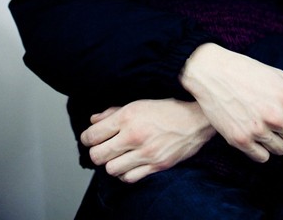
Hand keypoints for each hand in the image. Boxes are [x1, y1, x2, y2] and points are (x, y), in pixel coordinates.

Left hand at [79, 98, 215, 182]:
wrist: (196, 119)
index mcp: (128, 116)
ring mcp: (146, 153)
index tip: (89, 138)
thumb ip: (113, 112)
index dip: (87, 138)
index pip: (93, 135)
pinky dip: (126, 173)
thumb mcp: (139, 104)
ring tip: (118, 156)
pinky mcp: (156, 166)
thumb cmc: (168, 109)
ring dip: (111, 163)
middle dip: (96, 152)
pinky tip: (130, 163)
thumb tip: (93, 120)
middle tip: (102, 148)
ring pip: (111, 169)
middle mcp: (135, 135)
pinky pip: (129, 178)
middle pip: (98, 155)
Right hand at [179, 43, 282, 162]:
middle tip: (277, 114)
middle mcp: (275, 116)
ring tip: (263, 120)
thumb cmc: (249, 72)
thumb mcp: (280, 78)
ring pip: (282, 150)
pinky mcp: (240, 141)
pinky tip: (253, 130)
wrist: (212, 73)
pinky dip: (262, 148)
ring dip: (277, 140)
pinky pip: (263, 157)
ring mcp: (257, 130)